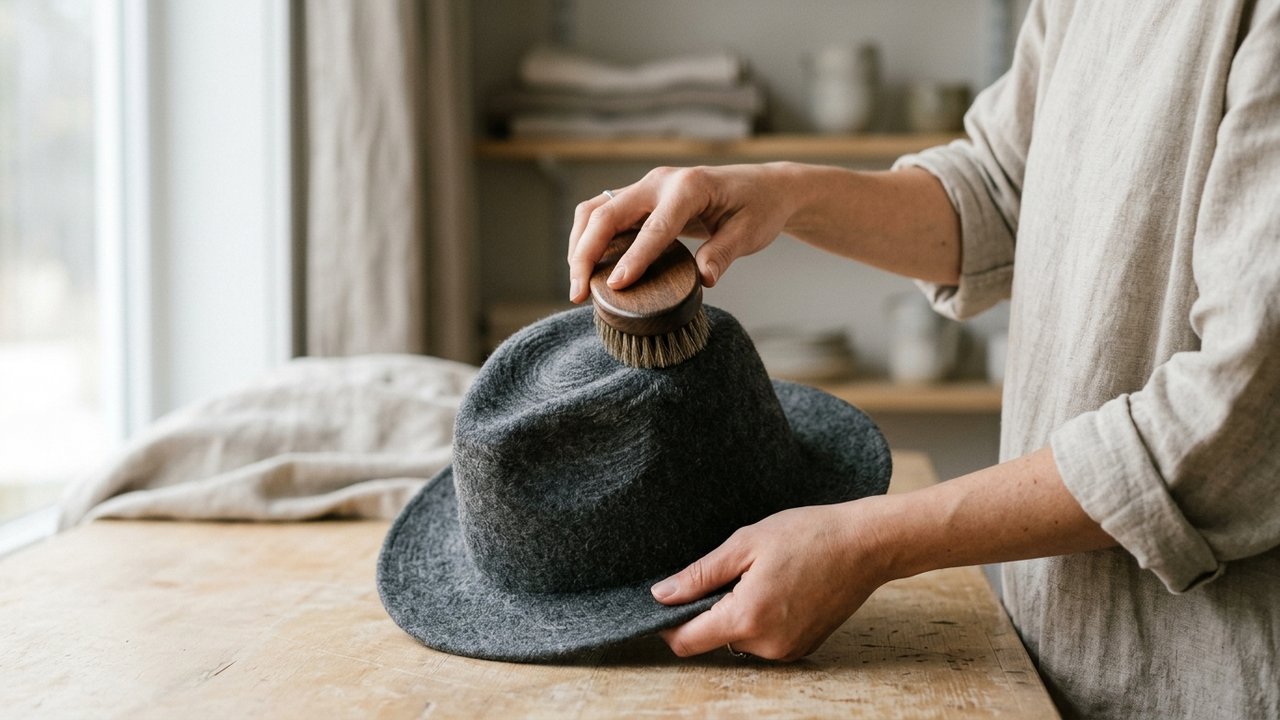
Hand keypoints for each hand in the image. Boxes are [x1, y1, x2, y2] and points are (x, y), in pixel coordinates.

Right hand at [567, 163, 801, 302]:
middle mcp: (660, 182)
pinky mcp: (640, 198)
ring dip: (579, 245)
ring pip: (595, 210)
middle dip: (585, 253)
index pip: (653, 227)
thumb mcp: (750, 233)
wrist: (763, 188)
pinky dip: (589, 239)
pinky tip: (588, 268)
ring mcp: (646, 187)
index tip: (614, 286)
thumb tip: (704, 280)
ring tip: (577, 285)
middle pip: (607, 214)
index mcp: (689, 187)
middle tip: (578, 292)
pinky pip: (603, 214)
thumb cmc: (759, 208)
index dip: (632, 258)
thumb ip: (724, 253)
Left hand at [651, 498, 892, 660]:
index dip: (668, 624)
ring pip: (739, 639)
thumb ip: (699, 575)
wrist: (866, 544)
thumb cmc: (809, 535)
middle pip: (713, 639)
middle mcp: (767, 645)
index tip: (668, 600)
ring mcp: (788, 650)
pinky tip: (779, 587)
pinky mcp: (804, 648)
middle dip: (710, 609)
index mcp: (747, 618)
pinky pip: (765, 640)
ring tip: (762, 575)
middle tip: (732, 571)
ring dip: (737, 613)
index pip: (687, 642)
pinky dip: (761, 619)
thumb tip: (661, 595)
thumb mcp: (745, 544)